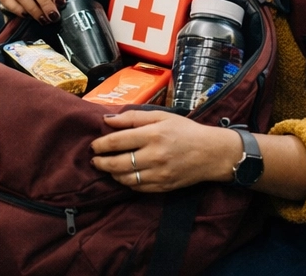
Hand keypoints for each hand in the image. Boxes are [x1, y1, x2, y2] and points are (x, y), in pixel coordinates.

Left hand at [91, 110, 241, 193]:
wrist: (211, 152)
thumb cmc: (186, 130)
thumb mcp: (162, 116)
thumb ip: (134, 117)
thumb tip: (107, 120)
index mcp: (153, 134)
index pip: (117, 141)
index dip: (101, 144)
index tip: (94, 145)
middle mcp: (154, 155)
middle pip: (117, 163)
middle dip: (101, 162)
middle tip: (95, 159)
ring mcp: (158, 174)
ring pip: (124, 178)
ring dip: (112, 174)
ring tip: (108, 167)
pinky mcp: (162, 187)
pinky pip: (136, 187)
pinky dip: (126, 182)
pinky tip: (124, 175)